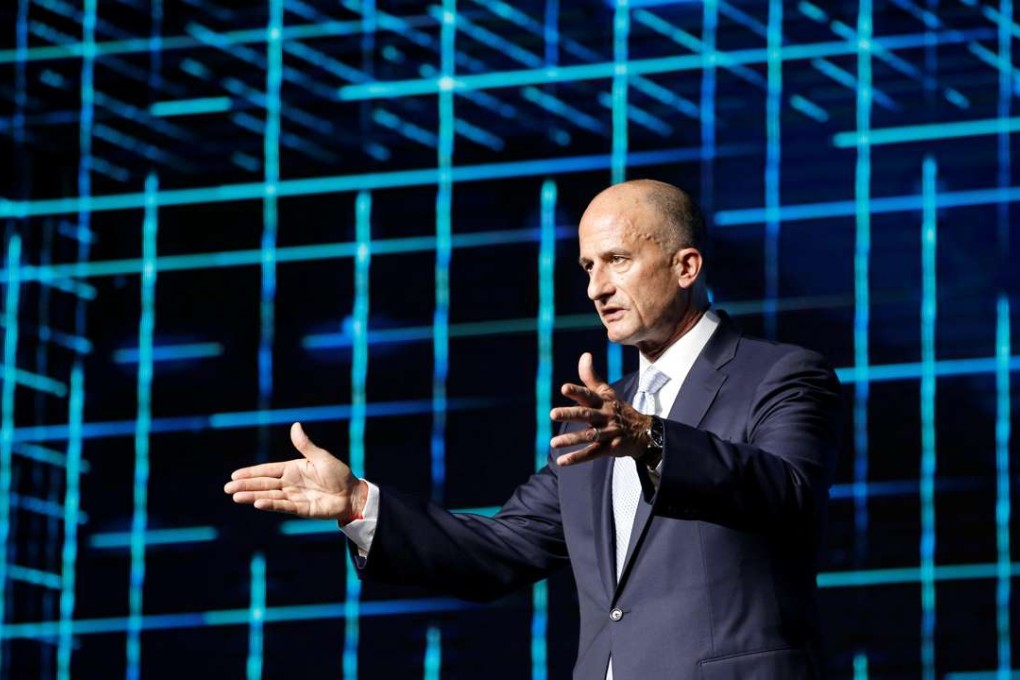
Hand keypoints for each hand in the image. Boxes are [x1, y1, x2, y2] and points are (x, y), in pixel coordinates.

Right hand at [224, 422, 367, 524]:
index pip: (268, 471)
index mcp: (293, 469)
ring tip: (236, 496)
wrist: (352, 494)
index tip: (235, 475)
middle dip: (246, 486)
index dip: (251, 473)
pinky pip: (283, 506)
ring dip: (253, 496)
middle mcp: (290, 483)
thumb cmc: (339, 474)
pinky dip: (270, 504)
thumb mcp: (321, 457)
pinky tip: (257, 503)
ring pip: (269, 496)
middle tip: (228, 488)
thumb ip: (305, 445)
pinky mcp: (300, 508)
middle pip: (264, 484)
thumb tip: (295, 425)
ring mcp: (294, 496)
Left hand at [550, 352, 652, 466]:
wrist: (644, 431)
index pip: (589, 394)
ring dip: (570, 439)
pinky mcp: (609, 448)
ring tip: (552, 443)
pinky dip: (577, 458)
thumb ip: (591, 376)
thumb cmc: (618, 409)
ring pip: (588, 436)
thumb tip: (585, 354)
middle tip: (552, 414)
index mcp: (603, 401)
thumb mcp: (607, 392)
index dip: (577, 391)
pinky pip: (592, 453)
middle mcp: (605, 416)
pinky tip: (562, 461)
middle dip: (570, 414)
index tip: (564, 388)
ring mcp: (608, 432)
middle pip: (586, 414)